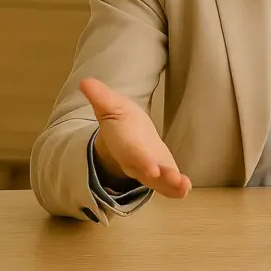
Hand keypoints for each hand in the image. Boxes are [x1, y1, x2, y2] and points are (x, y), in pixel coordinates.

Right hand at [80, 77, 190, 198]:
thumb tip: (85, 81)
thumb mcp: (110, 105)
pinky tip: (186, 189)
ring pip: (158, 182)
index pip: (132, 154)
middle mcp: (136, 160)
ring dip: (170, 186)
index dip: (141, 161)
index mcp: (125, 144)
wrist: (124, 137)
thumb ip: (100, 96)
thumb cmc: (120, 121)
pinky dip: (176, 189)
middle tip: (174, 181)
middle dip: (159, 177)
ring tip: (184, 188)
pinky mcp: (162, 172)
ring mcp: (149, 169)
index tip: (152, 169)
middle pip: (146, 172)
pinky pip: (167, 184)